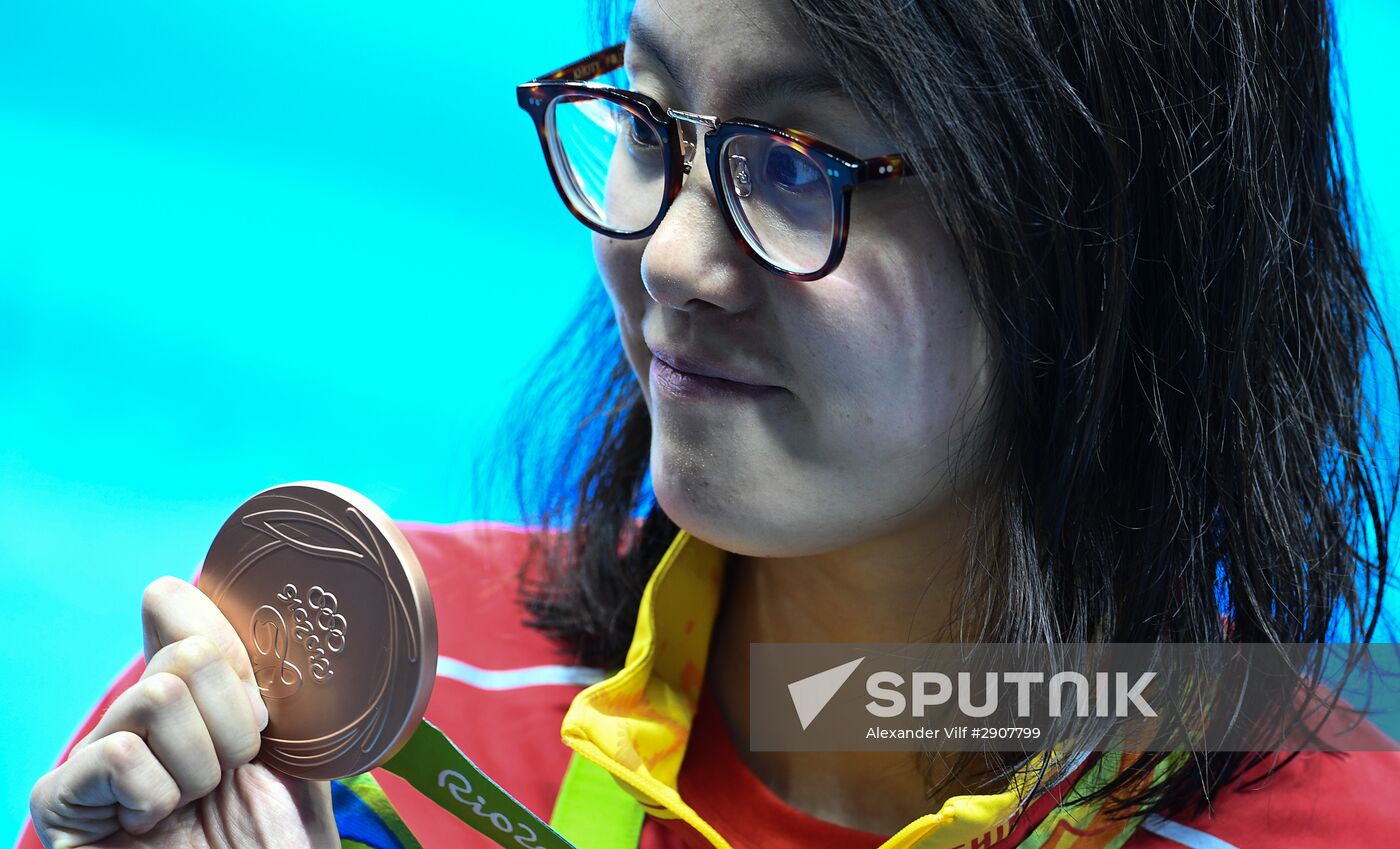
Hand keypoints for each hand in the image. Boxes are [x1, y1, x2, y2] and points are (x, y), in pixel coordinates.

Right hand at [29, 577, 339, 847]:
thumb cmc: (281, 840)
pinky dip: (157, 794)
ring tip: (196, 806)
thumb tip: (182, 590)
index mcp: (190, 694)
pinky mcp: (59, 804)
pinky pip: (117, 753)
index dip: (228, 649)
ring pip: (157, 696)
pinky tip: (154, 825)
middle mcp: (135, 717)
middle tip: (231, 777)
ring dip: (202, 763)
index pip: (173, 603)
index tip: (259, 718)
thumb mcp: (289, 743)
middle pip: (183, 653)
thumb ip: (253, 671)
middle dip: (234, 723)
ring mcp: (93, 760)